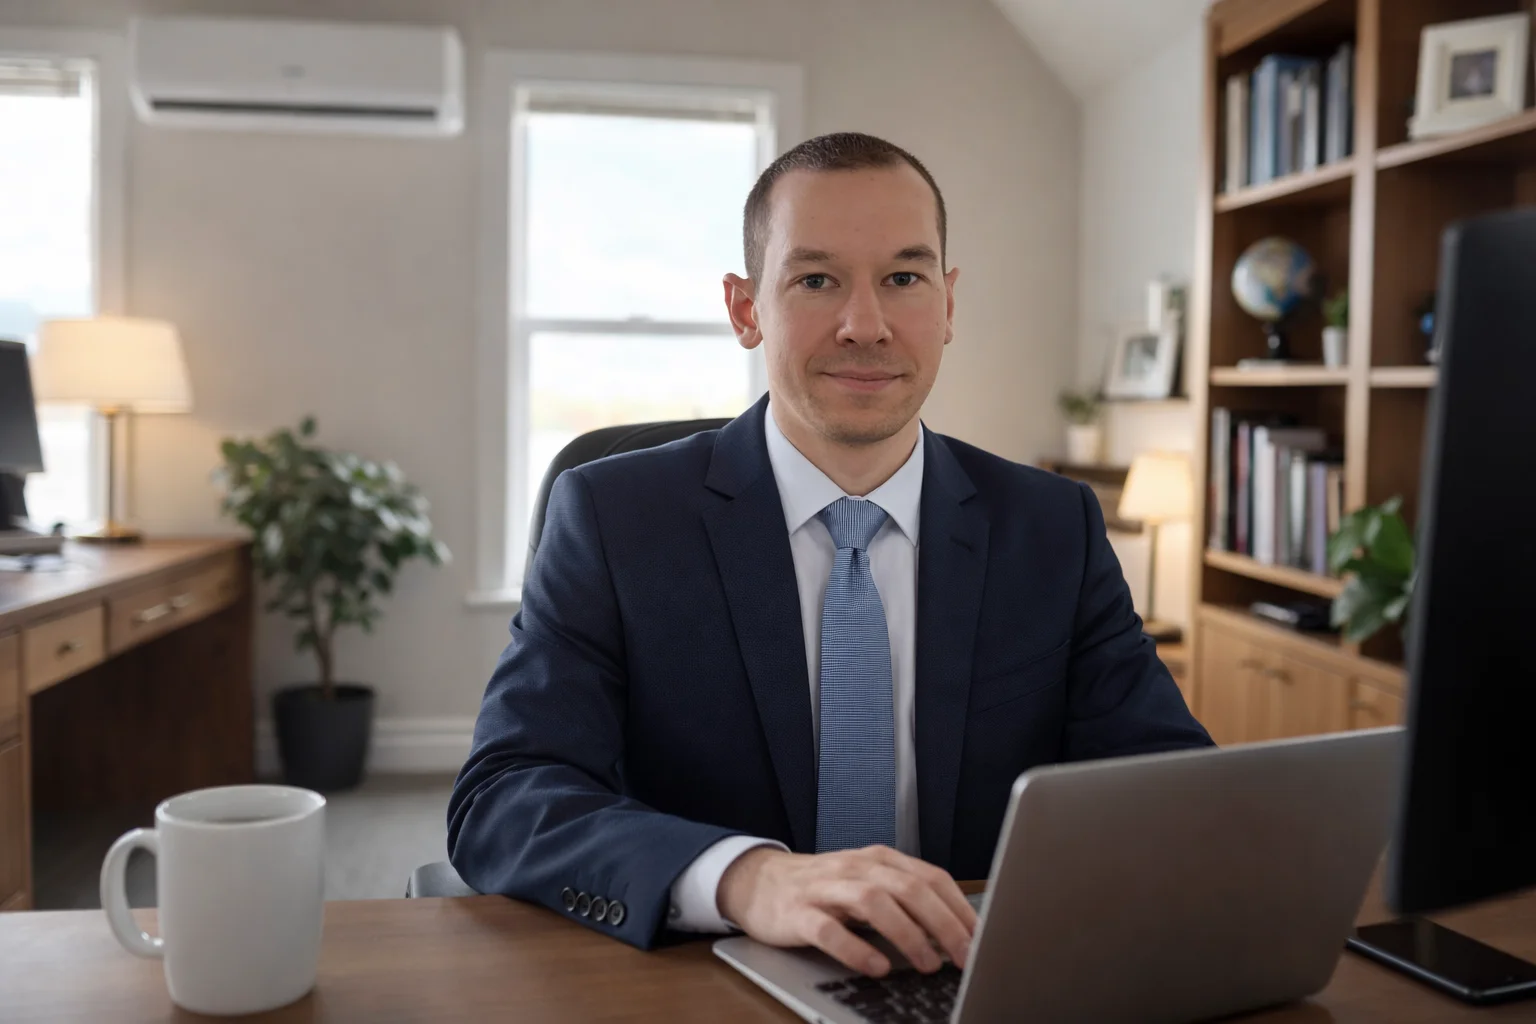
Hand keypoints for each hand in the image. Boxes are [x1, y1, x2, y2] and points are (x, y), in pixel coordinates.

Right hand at [717, 845, 976, 977]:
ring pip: (873, 902)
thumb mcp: (867, 885)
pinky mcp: (797, 912)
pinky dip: (856, 949)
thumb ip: (906, 901)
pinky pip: (829, 930)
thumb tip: (957, 934)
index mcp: (879, 860)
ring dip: (907, 934)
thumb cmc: (823, 889)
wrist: (759, 882)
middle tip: (965, 956)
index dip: (960, 908)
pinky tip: (877, 967)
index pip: (930, 877)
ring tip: (928, 964)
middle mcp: (856, 867)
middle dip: (943, 924)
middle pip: (908, 888)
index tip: (982, 938)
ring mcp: (825, 888)